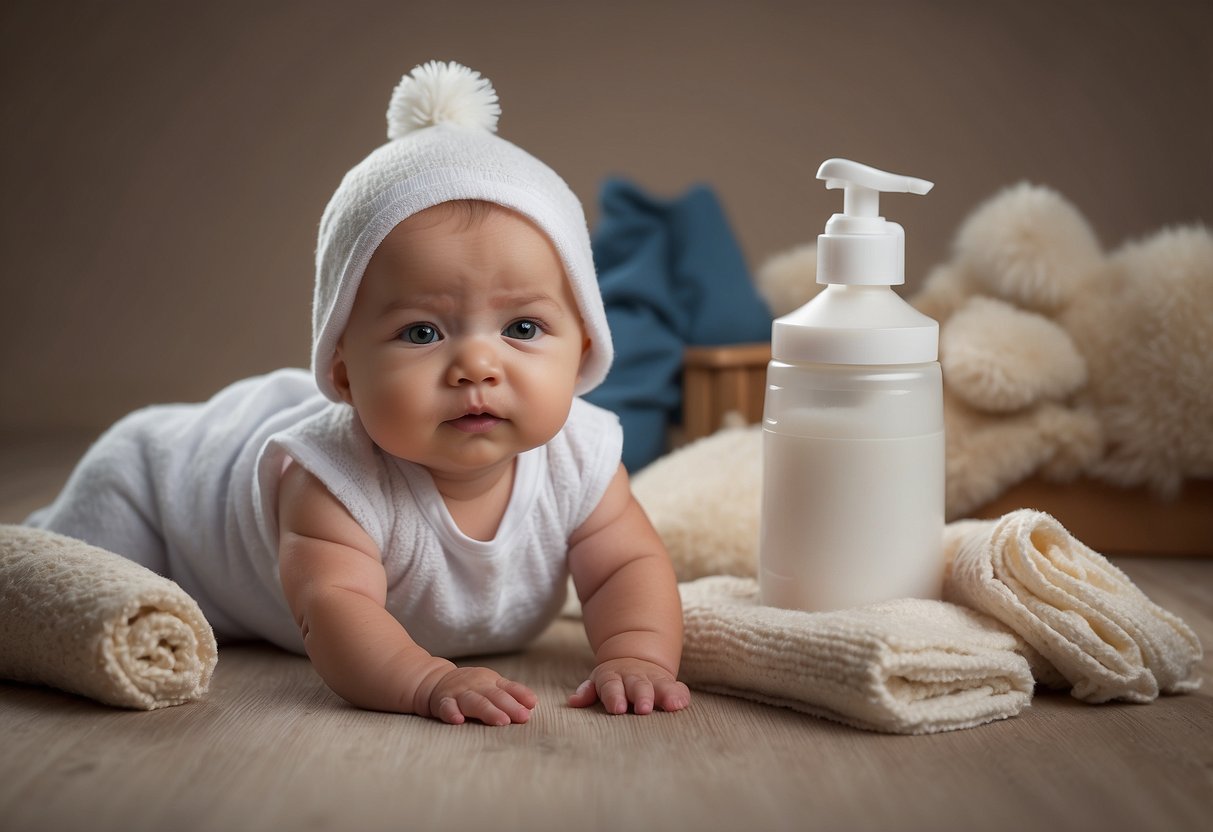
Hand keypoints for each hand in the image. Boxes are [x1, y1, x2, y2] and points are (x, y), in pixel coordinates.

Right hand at [422, 666, 537, 725]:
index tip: (531, 706)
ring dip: (488, 711)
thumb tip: (532, 704)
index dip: (520, 696)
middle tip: (522, 717)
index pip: (508, 688)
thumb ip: (512, 693)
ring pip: (475, 702)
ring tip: (502, 721)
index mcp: (490, 681)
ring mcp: (459, 693)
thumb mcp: (492, 685)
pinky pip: (446, 707)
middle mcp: (476, 686)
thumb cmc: (471, 687)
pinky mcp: (442, 702)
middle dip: (509, 706)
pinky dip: (451, 712)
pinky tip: (458, 720)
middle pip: (494, 696)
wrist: (434, 681)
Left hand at [568, 658, 690, 714]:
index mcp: (613, 678)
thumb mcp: (598, 682)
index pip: (612, 686)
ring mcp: (653, 681)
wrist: (635, 659)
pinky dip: (680, 695)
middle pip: (637, 686)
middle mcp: (634, 678)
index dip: (614, 696)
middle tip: (644, 709)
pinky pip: (678, 689)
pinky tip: (683, 703)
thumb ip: (588, 691)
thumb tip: (573, 701)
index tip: (617, 708)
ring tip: (673, 706)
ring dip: (666, 695)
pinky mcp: (669, 686)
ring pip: (660, 686)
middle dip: (642, 697)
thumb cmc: (613, 682)